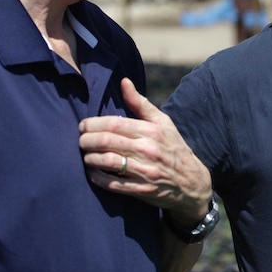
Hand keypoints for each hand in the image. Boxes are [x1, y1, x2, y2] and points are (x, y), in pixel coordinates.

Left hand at [78, 78, 211, 225]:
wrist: (191, 181)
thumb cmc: (173, 146)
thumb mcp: (163, 122)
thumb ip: (140, 103)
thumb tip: (124, 81)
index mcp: (151, 130)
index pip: (114, 124)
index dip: (93, 124)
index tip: (83, 126)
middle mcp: (148, 149)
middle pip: (107, 141)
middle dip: (86, 140)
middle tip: (80, 140)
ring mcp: (145, 170)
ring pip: (107, 161)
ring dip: (90, 158)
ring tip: (85, 155)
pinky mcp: (141, 189)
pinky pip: (113, 183)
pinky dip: (97, 177)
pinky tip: (92, 173)